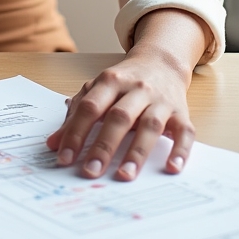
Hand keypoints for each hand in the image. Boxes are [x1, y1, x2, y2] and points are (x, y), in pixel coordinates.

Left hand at [45, 9, 208, 180]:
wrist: (162, 62)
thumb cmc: (125, 82)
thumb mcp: (98, 90)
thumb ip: (76, 114)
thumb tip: (54, 144)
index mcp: (110, 81)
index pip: (90, 107)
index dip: (75, 132)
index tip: (64, 158)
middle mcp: (136, 89)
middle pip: (119, 117)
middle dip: (103, 146)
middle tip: (90, 172)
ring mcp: (161, 101)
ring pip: (149, 126)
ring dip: (137, 152)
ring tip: (124, 175)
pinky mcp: (181, 113)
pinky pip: (184, 132)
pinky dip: (180, 150)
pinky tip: (172, 168)